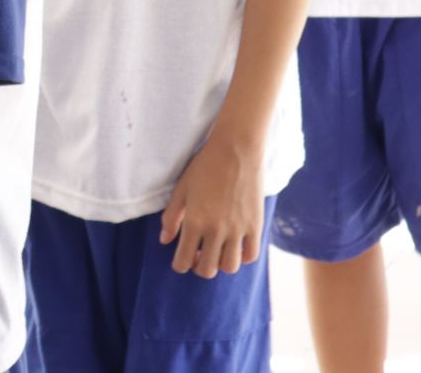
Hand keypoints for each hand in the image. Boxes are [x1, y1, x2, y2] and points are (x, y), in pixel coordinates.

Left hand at [160, 133, 266, 278]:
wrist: (236, 150)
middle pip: (208, 270)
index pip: (183, 261)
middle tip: (199, 255)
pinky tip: (235, 245)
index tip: (181, 259)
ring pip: (230, 267)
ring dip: (221, 263)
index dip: (180, 265)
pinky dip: (242, 256)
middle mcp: (216, 230)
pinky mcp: (255, 226)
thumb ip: (171, 217)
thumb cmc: (205, 167)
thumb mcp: (181, 189)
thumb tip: (165, 240)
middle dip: (200, 267)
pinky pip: (251, 255)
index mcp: (194, 221)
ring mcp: (238, 230)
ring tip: (217, 250)